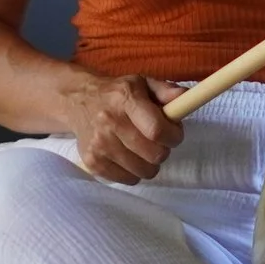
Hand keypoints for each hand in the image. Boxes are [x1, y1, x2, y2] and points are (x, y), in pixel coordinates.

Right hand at [60, 72, 185, 183]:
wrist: (78, 101)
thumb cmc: (118, 94)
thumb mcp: (143, 84)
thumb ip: (167, 91)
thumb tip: (186, 98)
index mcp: (126, 99)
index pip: (156, 130)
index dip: (173, 136)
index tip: (174, 133)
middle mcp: (110, 122)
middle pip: (153, 155)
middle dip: (163, 150)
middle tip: (157, 141)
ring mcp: (99, 145)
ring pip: (143, 171)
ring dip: (149, 163)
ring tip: (142, 148)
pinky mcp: (92, 162)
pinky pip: (128, 180)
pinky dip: (134, 171)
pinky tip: (128, 156)